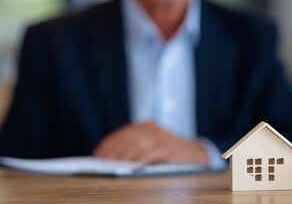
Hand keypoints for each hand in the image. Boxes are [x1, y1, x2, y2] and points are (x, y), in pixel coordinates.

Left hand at [92, 121, 208, 164]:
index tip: (98, 156)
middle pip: (127, 139)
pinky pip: (152, 152)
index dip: (108, 144)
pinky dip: (141, 159)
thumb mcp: (150, 145)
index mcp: (145, 126)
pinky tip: (133, 165)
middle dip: (113, 151)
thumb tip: (110, 159)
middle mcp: (152, 129)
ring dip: (124, 156)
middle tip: (104, 163)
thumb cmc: (167, 152)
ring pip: (138, 145)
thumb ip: (134, 148)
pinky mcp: (170, 147)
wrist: (193, 154)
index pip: (121, 134)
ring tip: (115, 165)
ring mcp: (162, 137)